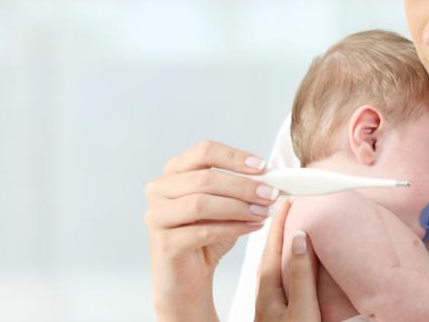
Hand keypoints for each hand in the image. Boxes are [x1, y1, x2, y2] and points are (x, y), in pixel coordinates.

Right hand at [145, 140, 279, 321]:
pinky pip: (202, 231)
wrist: (188, 277)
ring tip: (263, 212)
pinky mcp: (163, 243)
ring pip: (201, 204)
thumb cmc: (208, 235)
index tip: (263, 166)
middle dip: (243, 186)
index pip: (204, 151)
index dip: (235, 157)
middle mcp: (159, 189)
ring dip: (238, 207)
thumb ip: (241, 188)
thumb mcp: (227, 204)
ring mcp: (156, 216)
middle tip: (270, 194)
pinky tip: (253, 227)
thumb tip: (271, 177)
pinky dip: (233, 228)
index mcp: (175, 171)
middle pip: (205, 179)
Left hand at [255, 198, 321, 320]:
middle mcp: (264, 291)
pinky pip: (277, 276)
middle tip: (289, 208)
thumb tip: (300, 239)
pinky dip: (283, 261)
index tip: (287, 200)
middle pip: (270, 250)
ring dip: (281, 244)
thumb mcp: (302, 309)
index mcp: (269, 286)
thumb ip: (301, 276)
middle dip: (279, 227)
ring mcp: (268, 302)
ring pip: (273, 263)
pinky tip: (290, 264)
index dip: (281, 220)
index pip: (273, 244)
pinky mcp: (274, 312)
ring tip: (291, 230)